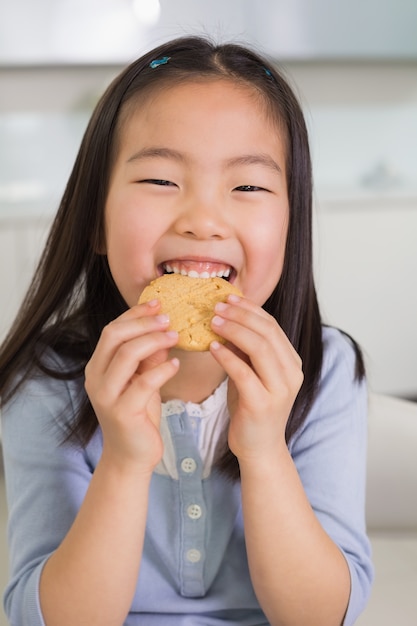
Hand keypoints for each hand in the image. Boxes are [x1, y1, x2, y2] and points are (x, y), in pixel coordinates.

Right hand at [84, 301, 178, 472]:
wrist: (132, 456)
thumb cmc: (138, 415)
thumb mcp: (143, 379)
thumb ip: (149, 356)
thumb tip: (165, 328)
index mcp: (98, 366)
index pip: (112, 330)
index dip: (135, 314)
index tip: (157, 303)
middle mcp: (96, 378)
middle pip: (114, 336)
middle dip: (143, 323)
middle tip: (168, 318)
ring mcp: (106, 396)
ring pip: (126, 355)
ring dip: (153, 340)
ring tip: (175, 336)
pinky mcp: (122, 412)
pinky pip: (144, 383)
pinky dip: (162, 369)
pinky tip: (176, 364)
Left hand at [209, 296, 302, 462]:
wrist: (259, 448)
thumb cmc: (252, 408)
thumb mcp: (251, 373)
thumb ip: (245, 350)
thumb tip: (225, 319)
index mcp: (292, 363)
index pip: (273, 326)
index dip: (250, 309)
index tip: (229, 298)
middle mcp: (291, 373)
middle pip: (267, 332)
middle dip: (240, 315)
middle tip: (216, 306)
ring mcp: (279, 389)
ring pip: (258, 347)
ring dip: (233, 330)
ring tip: (212, 321)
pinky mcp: (262, 404)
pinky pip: (243, 372)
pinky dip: (226, 356)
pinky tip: (211, 347)